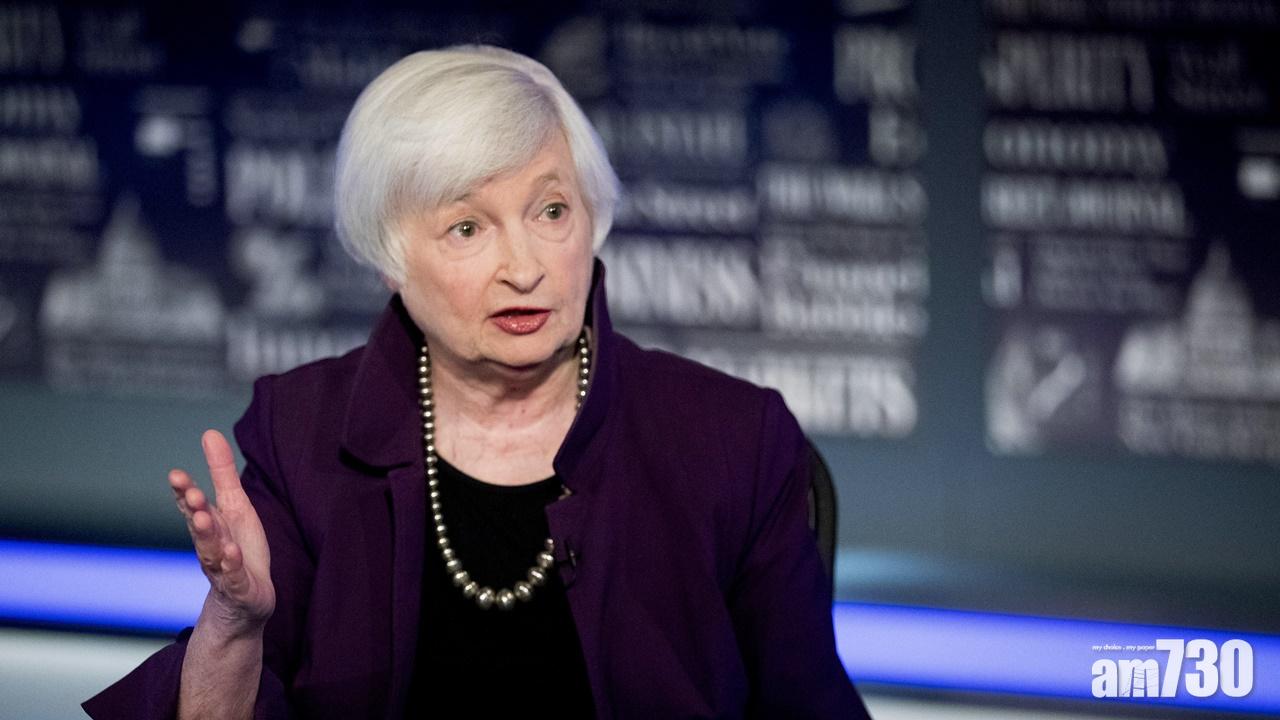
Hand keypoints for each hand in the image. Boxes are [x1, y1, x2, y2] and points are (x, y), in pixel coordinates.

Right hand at [170, 430, 275, 631]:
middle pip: (200, 527)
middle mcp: (211, 546)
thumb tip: (209, 433)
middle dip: (194, 511)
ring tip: (205, 519)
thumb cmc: (239, 548)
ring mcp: (223, 569)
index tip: (176, 476)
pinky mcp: (240, 588)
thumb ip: (222, 473)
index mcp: (210, 525)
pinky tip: (232, 553)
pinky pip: (234, 577)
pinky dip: (232, 566)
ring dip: (208, 536)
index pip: (192, 507)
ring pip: (212, 552)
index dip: (184, 492)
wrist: (244, 602)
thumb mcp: (235, 506)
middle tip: (192, 494)